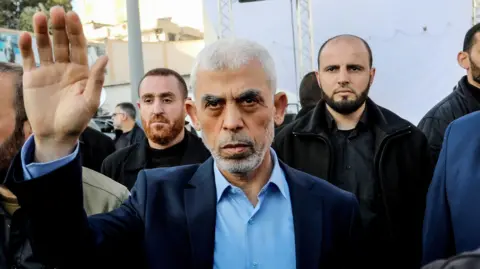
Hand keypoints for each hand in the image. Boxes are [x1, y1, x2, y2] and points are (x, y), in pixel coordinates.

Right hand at [19, 7, 107, 161]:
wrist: (56, 135)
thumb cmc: (77, 120)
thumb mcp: (90, 101)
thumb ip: (96, 80)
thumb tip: (105, 58)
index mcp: (81, 71)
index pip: (79, 46)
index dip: (76, 31)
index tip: (73, 16)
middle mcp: (65, 67)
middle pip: (61, 42)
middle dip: (59, 27)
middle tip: (56, 11)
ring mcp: (48, 71)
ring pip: (44, 46)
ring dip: (41, 32)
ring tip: (39, 16)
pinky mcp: (32, 78)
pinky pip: (29, 59)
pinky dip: (26, 47)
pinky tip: (24, 36)